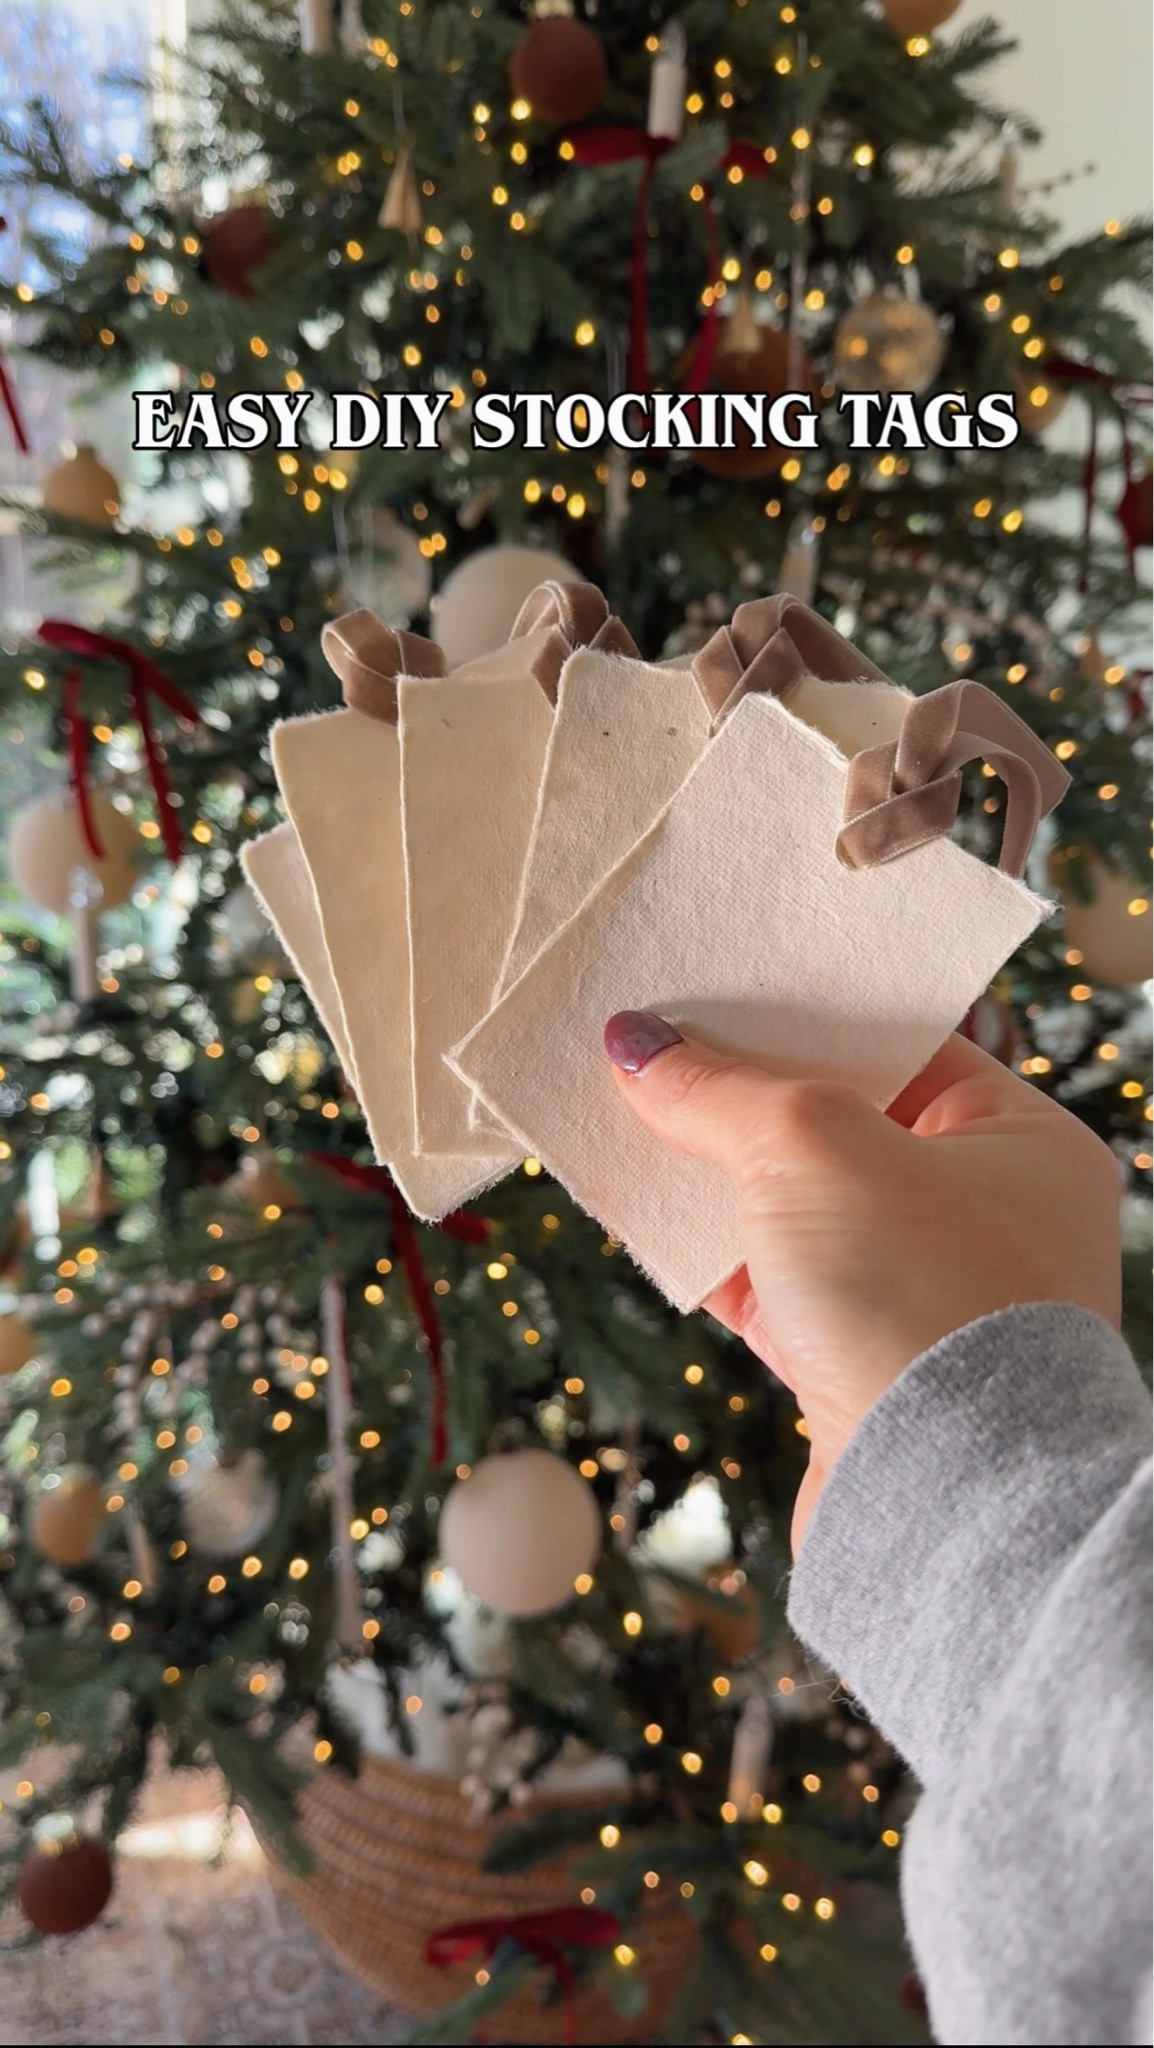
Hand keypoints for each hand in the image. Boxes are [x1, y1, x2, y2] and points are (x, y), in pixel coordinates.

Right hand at [604, 1013, 1121, 1549]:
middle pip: (842, 1128)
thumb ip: (720, 1090)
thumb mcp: (813, 1149)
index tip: (720, 989)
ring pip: (799, 1212)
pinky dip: (711, 1256)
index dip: (806, 1016)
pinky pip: (773, 1287)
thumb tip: (635, 1041)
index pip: (906, 1047)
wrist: (943, 1501)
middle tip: (657, 1048)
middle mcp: (985, 1218)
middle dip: (746, 1097)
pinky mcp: (860, 1367)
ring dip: (716, 1176)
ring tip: (624, 1118)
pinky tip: (639, 1215)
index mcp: (1020, 1142)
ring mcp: (922, 1297)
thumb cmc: (921, 1296)